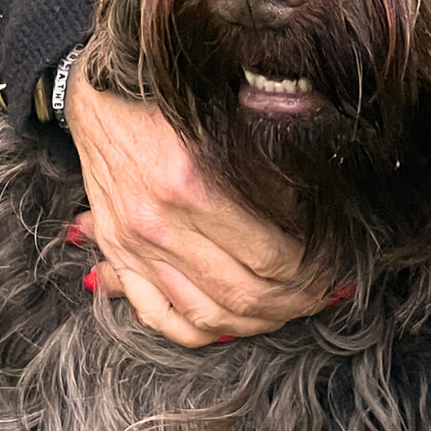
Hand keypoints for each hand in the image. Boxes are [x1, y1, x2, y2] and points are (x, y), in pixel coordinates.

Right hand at [65, 70, 333, 347]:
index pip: (270, 256)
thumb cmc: (166, 99)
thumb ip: (266, 159)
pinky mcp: (118, 257)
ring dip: (257, 323)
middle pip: (243, 294)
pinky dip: (200, 333)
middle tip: (323, 296)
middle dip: (294, 303)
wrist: (96, 96)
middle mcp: (161, 225)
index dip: (310, 271)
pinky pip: (160, 318)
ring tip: (289, 311)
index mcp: (192, 183)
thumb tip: (314, 205)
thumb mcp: (221, 115)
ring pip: (207, 316)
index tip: (334, 268)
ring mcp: (135, 248)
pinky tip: (231, 326)